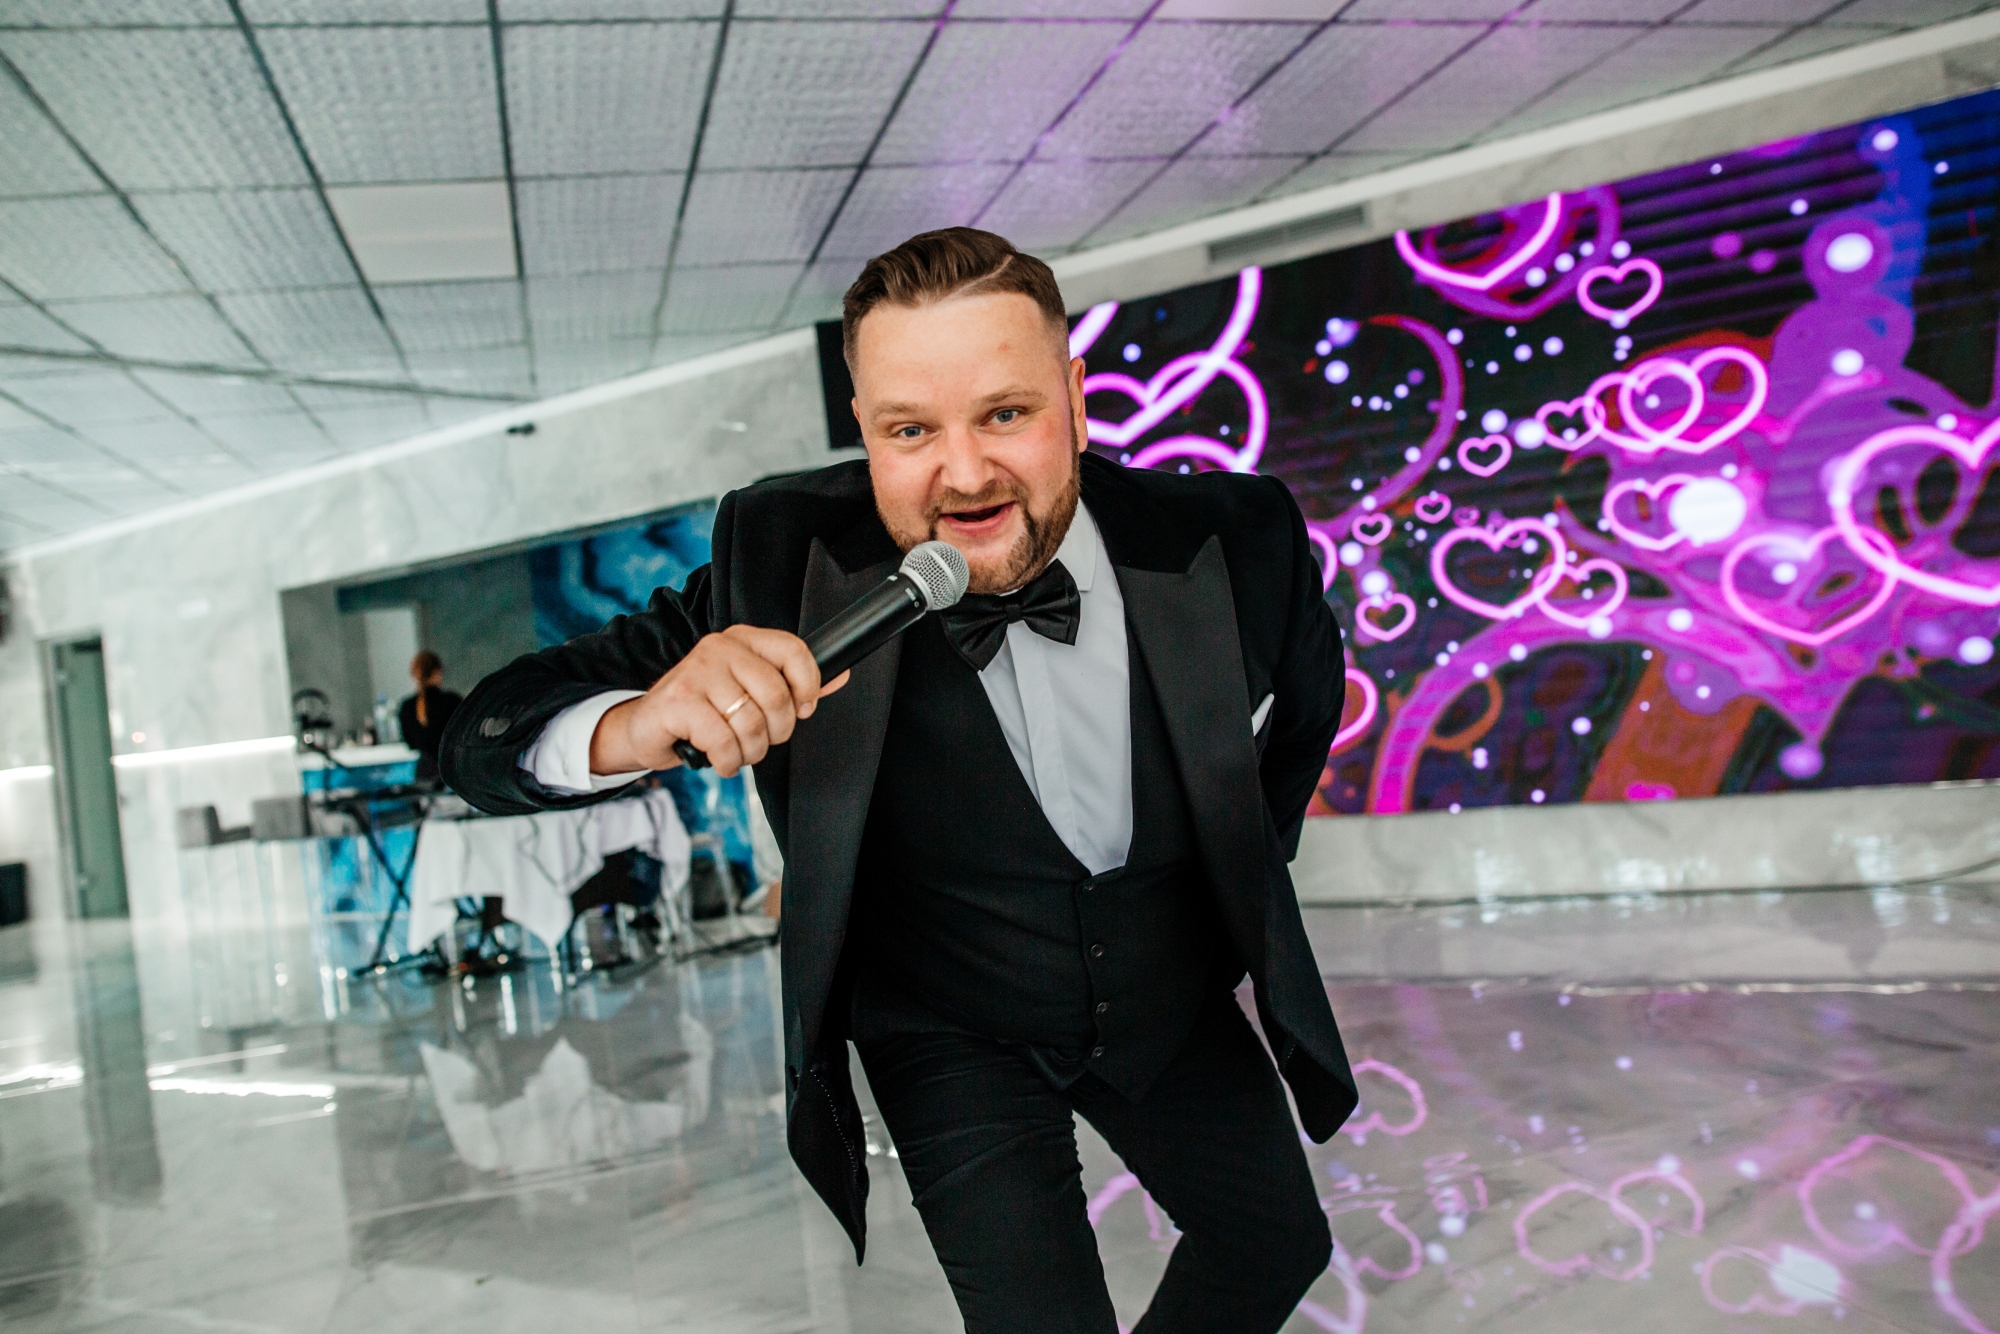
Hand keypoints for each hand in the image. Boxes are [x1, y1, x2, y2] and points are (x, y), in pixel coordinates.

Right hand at [589, 626, 849, 777]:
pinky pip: (724, 740)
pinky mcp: (678, 700)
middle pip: (777, 695)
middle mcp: (719, 648)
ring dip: (750, 751)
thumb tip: (840, 676)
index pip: (793, 651)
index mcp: (743, 640)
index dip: (807, 686)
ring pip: (751, 723)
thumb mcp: (749, 692)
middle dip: (776, 732)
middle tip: (760, 740)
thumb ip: (794, 685)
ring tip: (735, 750)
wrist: (648, 727)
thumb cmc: (703, 711)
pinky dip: (727, 761)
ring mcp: (697, 671)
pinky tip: (718, 758)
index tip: (802, 709)